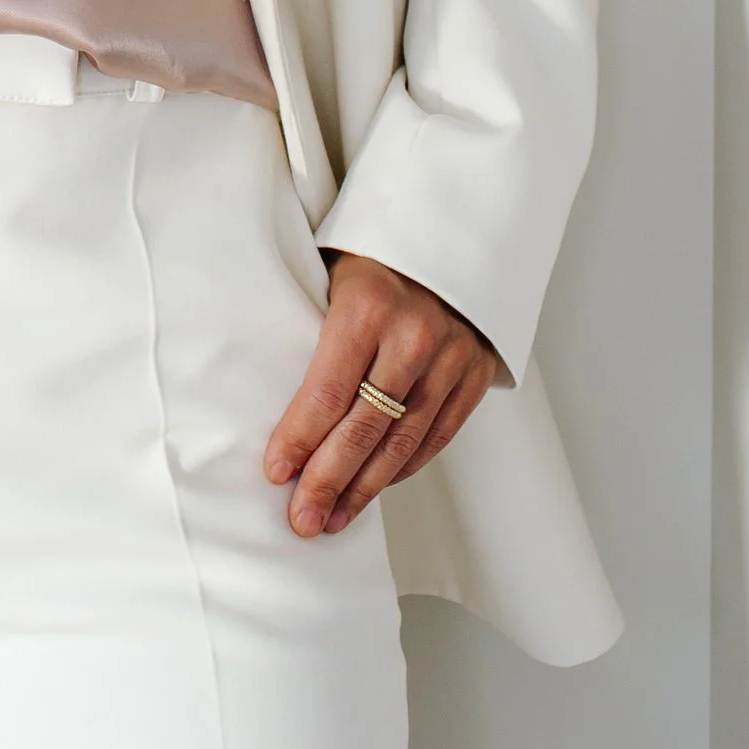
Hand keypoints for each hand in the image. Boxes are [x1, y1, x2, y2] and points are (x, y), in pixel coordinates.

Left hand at [265, 252, 496, 536]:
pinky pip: (437, 436)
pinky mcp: (476, 375)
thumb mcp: (334, 269)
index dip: (299, 439)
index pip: (328, 391)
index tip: (276, 473)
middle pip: (364, 428)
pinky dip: (404, 467)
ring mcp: (452, 360)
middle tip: (302, 519)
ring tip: (334, 517)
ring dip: (364, 488)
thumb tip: (271, 395)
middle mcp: (415, 336)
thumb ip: (312, 327)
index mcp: (370, 305)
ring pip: (402, 442)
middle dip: (328, 481)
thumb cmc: (379, 250)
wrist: (455, 228)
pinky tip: (377, 487)